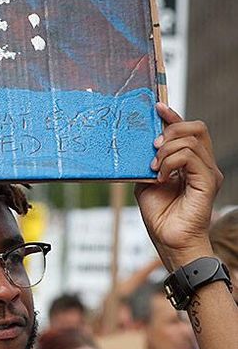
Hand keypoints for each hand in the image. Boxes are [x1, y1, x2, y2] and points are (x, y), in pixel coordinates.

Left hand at [135, 104, 221, 267]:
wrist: (170, 241)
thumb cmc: (161, 216)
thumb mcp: (146, 183)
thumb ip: (147, 164)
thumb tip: (140, 148)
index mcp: (190, 163)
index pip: (188, 131)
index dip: (174, 116)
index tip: (157, 107)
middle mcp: (203, 164)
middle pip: (196, 128)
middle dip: (171, 130)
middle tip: (152, 149)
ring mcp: (208, 172)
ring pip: (192, 141)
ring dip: (166, 150)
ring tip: (154, 168)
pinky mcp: (208, 182)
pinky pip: (191, 157)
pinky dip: (171, 163)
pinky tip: (161, 177)